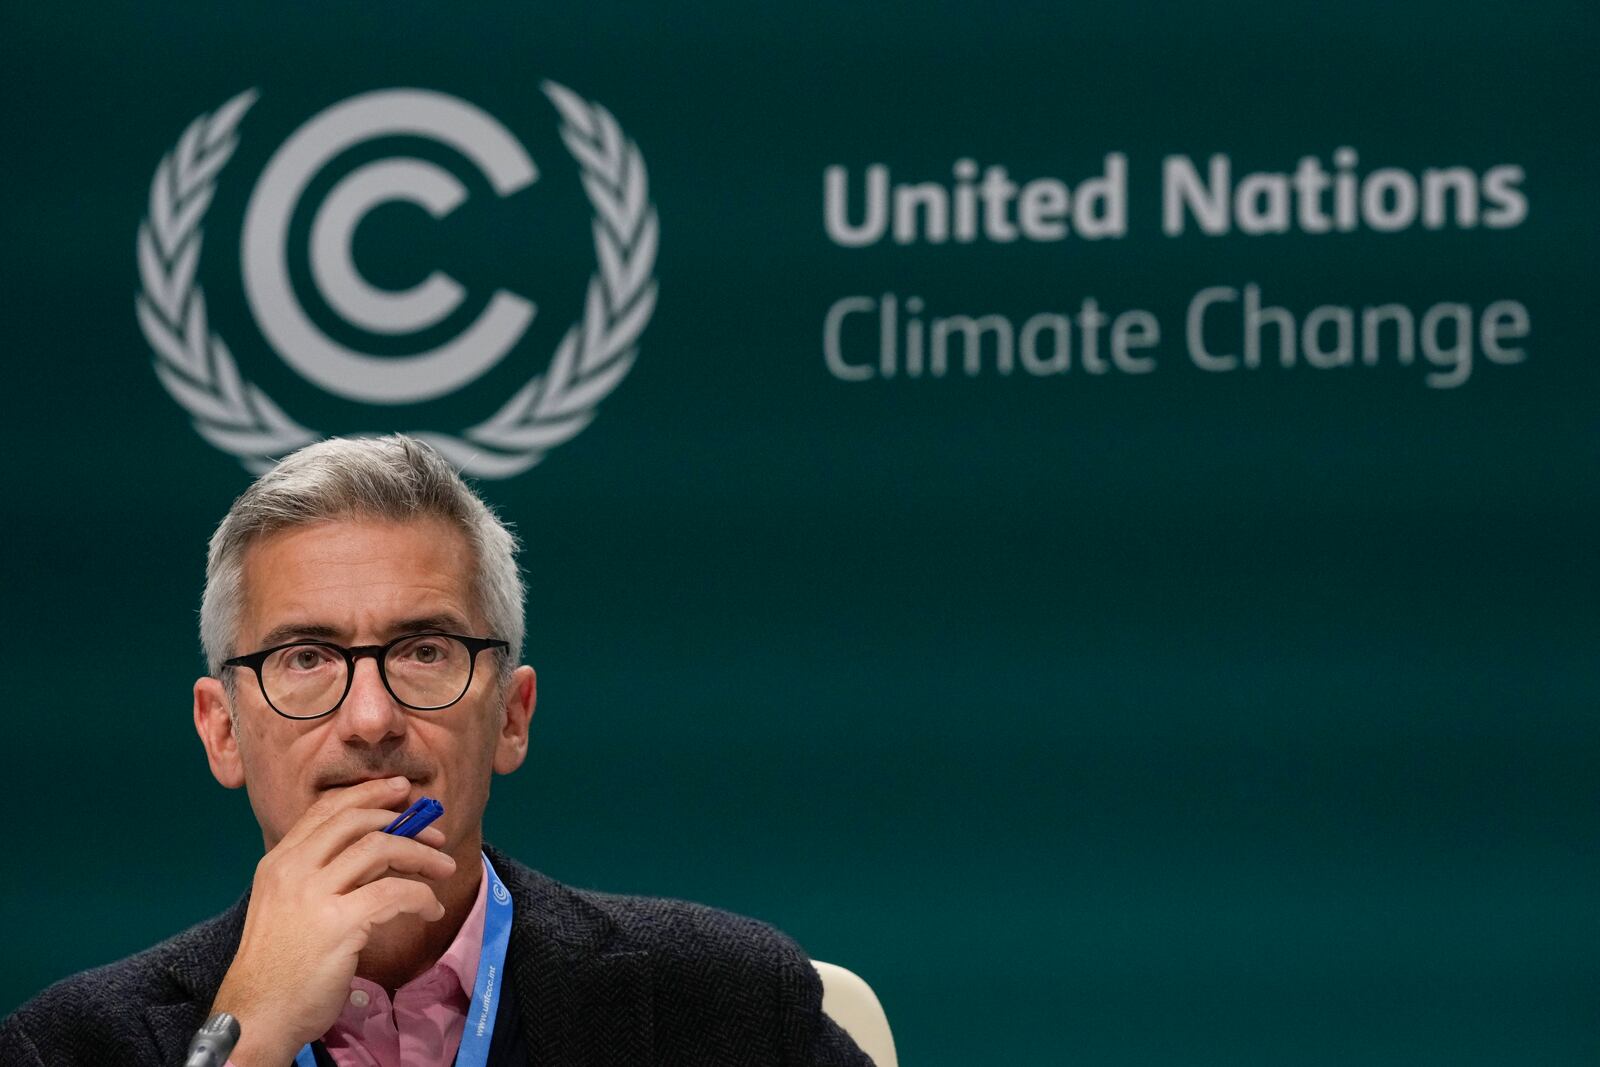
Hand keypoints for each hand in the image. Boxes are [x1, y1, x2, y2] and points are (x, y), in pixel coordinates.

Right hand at [209, 777, 455, 1065]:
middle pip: (356, 820)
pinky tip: (431, 910)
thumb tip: (376, 850)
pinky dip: (421, 896)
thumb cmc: (278, 967)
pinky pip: (395, 892)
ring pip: (380, 848)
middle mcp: (292, 870)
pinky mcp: (338, 923)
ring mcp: (313, 895)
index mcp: (278, 862)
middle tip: (434, 835)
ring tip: (444, 869)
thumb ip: (320, 874)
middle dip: (402, 820)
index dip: (369, 793)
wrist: (257, 1016)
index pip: (326, 809)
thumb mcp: (288, 906)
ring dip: (421, 856)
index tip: (401, 791)